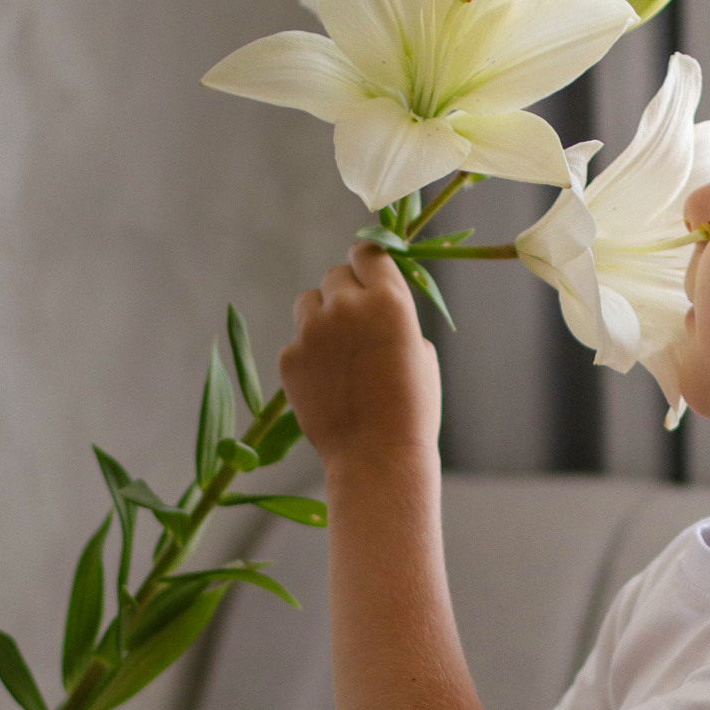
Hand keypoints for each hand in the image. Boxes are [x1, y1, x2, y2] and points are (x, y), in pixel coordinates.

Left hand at [278, 244, 440, 472]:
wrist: (377, 457)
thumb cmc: (412, 408)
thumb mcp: (420, 352)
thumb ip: (394, 317)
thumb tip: (373, 304)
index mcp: (388, 299)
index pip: (366, 251)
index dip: (366, 263)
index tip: (366, 275)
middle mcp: (346, 305)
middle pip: (335, 274)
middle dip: (344, 293)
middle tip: (355, 324)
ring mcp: (311, 330)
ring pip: (308, 302)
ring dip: (321, 316)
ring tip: (339, 353)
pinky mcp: (289, 356)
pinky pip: (297, 341)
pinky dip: (308, 355)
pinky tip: (327, 383)